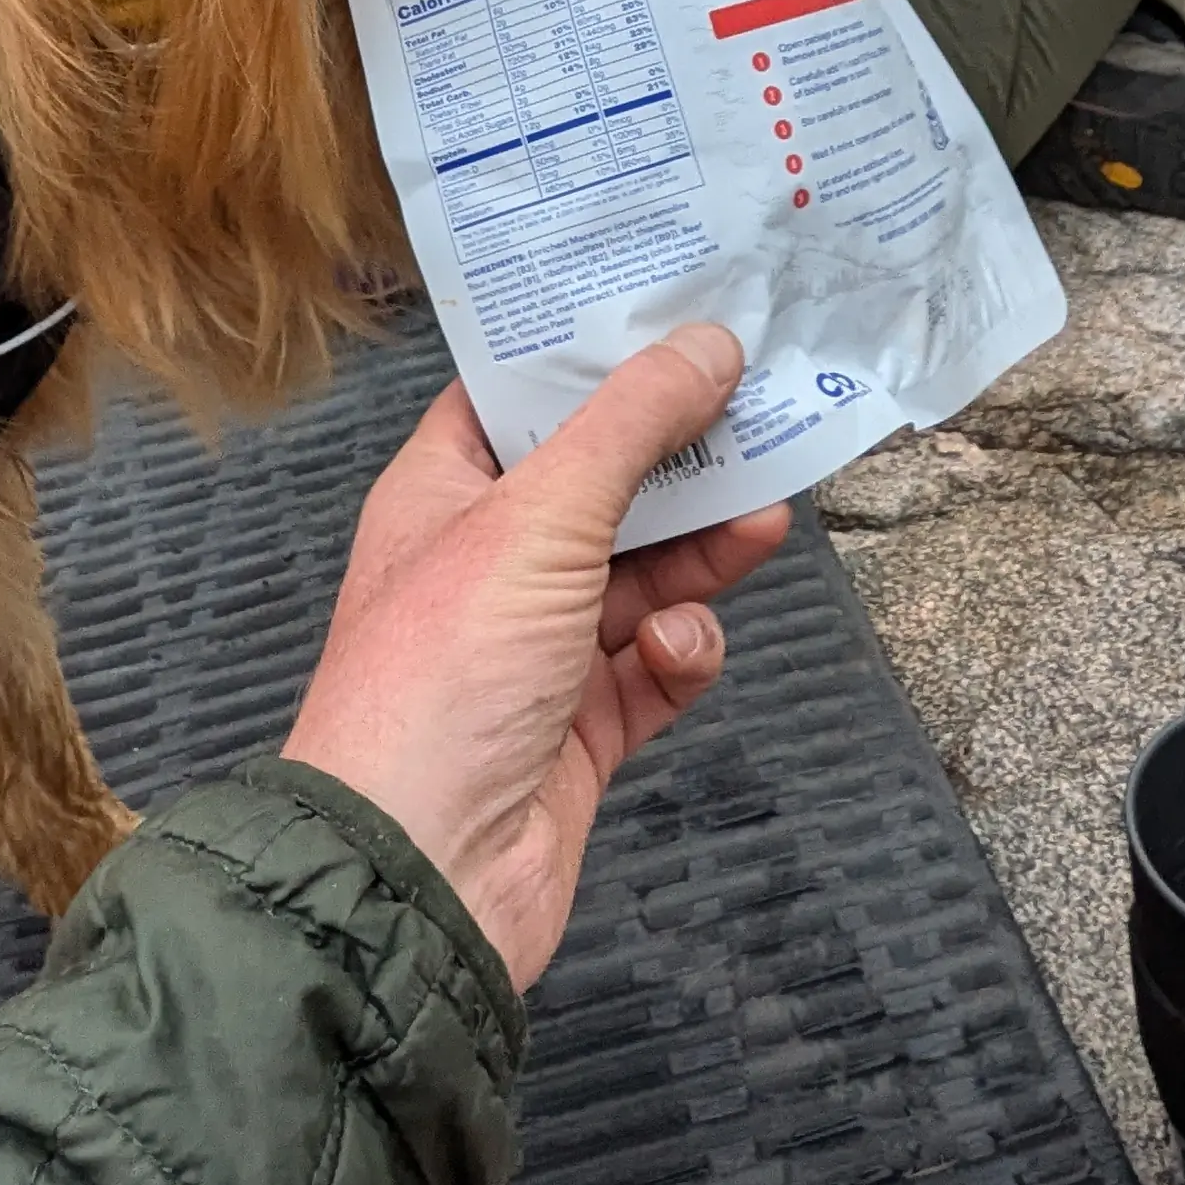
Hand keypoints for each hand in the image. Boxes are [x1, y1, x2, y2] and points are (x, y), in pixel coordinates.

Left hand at [282, 325, 789, 985]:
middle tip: (761, 416)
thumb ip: (628, 427)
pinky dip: (682, 651)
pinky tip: (679, 650)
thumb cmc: (440, 679)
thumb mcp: (537, 520)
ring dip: (701, 552)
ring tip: (761, 522)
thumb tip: (703, 344)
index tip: (681, 314)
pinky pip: (657, 664)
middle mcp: (486, 565)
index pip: (519, 398)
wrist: (424, 871)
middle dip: (679, 459)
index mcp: (442, 496)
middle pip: (602, 484)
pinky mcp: (583, 725)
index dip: (594, 356)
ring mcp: (536, 649)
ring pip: (644, 573)